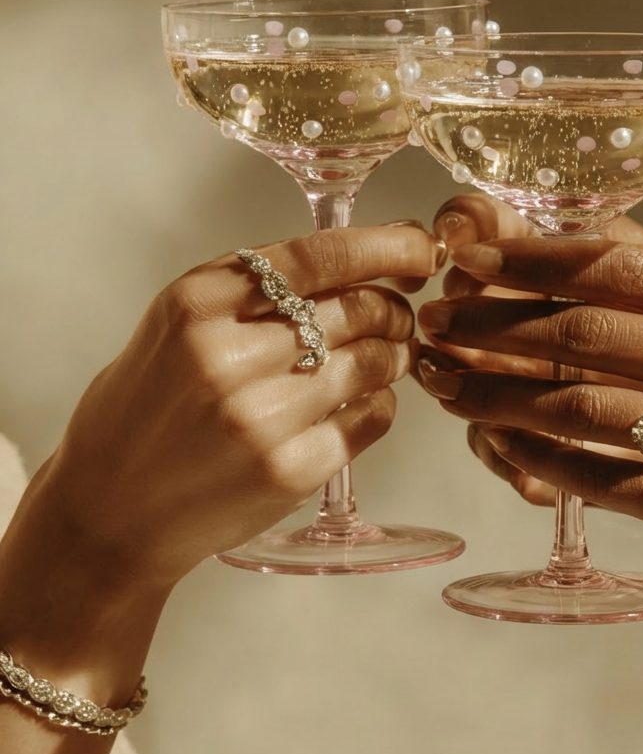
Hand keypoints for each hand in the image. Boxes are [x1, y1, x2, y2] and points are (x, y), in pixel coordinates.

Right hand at [5, 223, 443, 592]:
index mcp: (198, 303)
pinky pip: (372, 417)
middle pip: (358, 307)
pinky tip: (358, 404)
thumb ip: (253, 291)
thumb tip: (358, 259)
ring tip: (385, 356)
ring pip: (373, 361)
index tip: (419, 246)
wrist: (111, 508)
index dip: (385, 245)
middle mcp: (229, 355)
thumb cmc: (148, 408)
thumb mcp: (177, 325)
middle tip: (396, 315)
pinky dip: (379, 404)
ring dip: (393, 354)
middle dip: (392, 307)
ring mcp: (262, 418)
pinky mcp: (290, 471)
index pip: (319, 255)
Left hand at [415, 195, 642, 677]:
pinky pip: (605, 479)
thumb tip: (560, 240)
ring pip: (585, 406)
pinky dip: (538, 458)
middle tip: (433, 324)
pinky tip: (495, 442)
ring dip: (495, 393)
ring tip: (442, 384)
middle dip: (493, 324)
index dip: (529, 257)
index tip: (463, 256)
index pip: (623, 263)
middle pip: (592, 330)